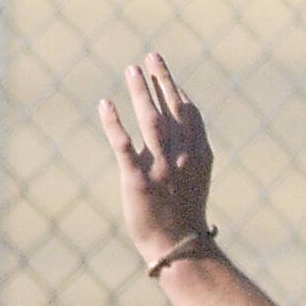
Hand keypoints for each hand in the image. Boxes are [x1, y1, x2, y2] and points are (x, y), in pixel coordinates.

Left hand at [98, 52, 213, 265]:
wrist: (179, 249)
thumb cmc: (185, 216)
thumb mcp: (196, 180)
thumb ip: (188, 151)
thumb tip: (174, 126)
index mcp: (200, 155)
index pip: (190, 114)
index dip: (178, 91)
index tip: (165, 76)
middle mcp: (182, 157)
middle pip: (172, 109)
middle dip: (162, 80)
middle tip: (150, 56)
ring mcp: (161, 168)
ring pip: (151, 121)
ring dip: (142, 92)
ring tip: (132, 69)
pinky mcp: (138, 181)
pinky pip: (124, 146)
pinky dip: (114, 123)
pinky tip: (105, 104)